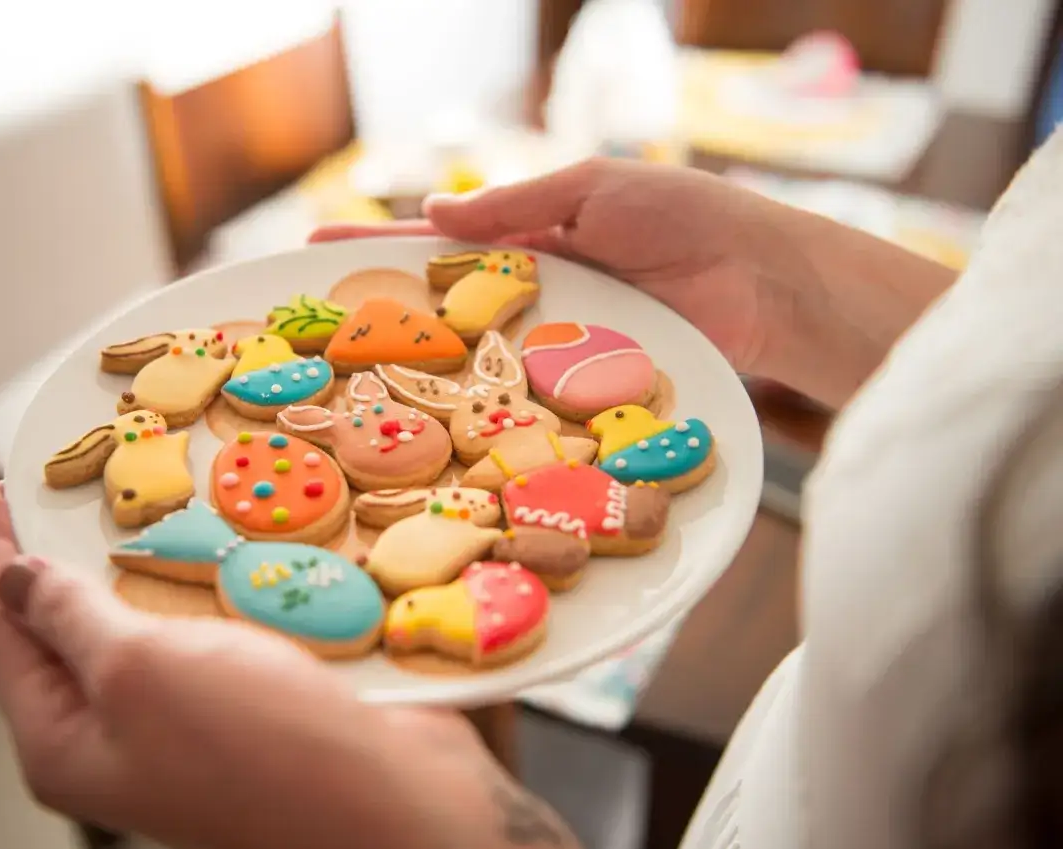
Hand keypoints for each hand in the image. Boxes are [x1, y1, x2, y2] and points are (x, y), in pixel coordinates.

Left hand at [0, 483, 578, 848]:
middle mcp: (120, 731)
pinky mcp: (252, 692)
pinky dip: (205, 572)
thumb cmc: (257, 747)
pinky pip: (210, 620)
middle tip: (53, 478)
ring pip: (146, 618)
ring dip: (140, 555)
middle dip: (59, 550)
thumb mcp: (139, 671)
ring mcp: (188, 714)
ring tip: (127, 491)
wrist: (393, 802)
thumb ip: (71, 617)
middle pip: (67, 625)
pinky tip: (212, 532)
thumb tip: (16, 578)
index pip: (3, 630)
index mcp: (66, 741)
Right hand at [313, 159, 954, 408]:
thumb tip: (433, 209)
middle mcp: (531, 297)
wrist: (763, 282)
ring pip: (471, 365)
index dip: (376, 248)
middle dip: (379, 322)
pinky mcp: (581, 390)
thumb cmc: (684, 218)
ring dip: (417, 380)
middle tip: (308, 340)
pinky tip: (435, 434)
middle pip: (441, 312)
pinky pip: (521, 402)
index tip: (313, 253)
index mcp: (529, 238)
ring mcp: (552, 348)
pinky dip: (479, 416)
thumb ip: (518, 204)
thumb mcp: (594, 190)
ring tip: (349, 394)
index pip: (436, 243)